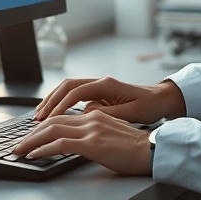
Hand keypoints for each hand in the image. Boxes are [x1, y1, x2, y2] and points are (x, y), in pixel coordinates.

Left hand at [12, 109, 151, 175]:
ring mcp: (91, 130)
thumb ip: (96, 132)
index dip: (44, 125)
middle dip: (32, 132)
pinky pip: (60, 144)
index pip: (62, 117)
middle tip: (19, 143)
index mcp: (96, 115)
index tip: (32, 135)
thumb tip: (81, 140)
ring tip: (20, 149)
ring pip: (52, 130)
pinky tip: (34, 155)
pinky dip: (43, 149)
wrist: (153, 150)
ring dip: (32, 140)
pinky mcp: (92, 144)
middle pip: (53, 121)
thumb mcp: (112, 134)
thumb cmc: (136, 148)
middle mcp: (91, 118)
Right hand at [34, 76, 185, 122]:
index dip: (60, 106)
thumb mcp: (133, 112)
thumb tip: (86, 113)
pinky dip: (62, 102)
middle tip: (37, 117)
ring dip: (53, 100)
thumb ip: (109, 112)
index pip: (76, 93)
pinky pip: (75, 95)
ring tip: (40, 115)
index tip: (49, 119)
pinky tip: (55, 114)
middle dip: (50, 101)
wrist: (162, 99)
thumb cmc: (151, 106)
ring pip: (68, 89)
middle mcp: (100, 82)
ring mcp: (99, 86)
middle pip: (67, 87)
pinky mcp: (99, 93)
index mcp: (107, 85)